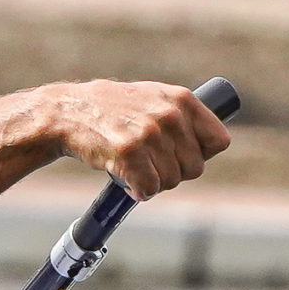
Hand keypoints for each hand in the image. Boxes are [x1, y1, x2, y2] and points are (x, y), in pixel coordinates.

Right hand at [43, 80, 230, 198]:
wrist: (69, 112)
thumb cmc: (113, 109)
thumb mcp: (154, 98)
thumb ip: (183, 116)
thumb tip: (216, 143)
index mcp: (182, 99)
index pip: (219, 140)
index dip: (202, 154)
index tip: (183, 155)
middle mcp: (169, 115)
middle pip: (195, 168)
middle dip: (174, 172)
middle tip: (150, 162)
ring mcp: (150, 134)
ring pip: (171, 181)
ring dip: (153, 182)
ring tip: (135, 165)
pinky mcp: (130, 153)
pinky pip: (150, 189)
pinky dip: (138, 191)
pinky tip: (127, 178)